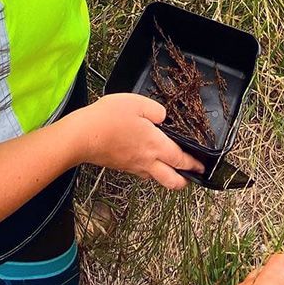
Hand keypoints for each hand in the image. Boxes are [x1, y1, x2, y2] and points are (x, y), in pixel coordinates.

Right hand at [67, 94, 205, 189]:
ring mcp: (133, 167)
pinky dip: (150, 171)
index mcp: (156, 145)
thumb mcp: (137, 103)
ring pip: (157, 179)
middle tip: (192, 174)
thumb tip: (164, 117)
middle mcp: (148, 161)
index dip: (194, 165)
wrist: (81, 137)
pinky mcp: (121, 167)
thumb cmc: (108, 118)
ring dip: (167, 176)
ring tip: (171, 167)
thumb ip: (156, 110)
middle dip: (185, 180)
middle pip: (173, 181)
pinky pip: (142, 174)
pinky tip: (147, 159)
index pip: (182, 160)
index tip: (202, 167)